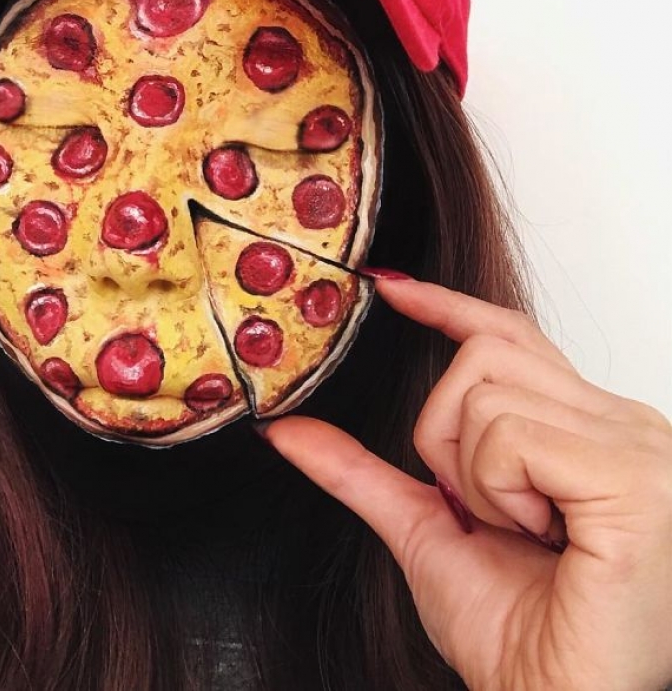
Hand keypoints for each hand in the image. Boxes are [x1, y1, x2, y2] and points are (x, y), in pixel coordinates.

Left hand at [260, 278, 671, 690]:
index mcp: (588, 427)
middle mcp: (624, 423)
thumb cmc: (516, 636)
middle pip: (484, 355)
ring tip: (523, 533)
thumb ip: (361, 472)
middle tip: (485, 511)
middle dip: (446, 436)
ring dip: (472, 476)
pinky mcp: (634, 478)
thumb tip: (288, 430)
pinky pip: (512, 436)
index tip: (389, 288)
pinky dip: (499, 491)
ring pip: (487, 392)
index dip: (446, 305)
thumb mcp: (423, 531)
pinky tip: (544, 537)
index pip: (510, 335)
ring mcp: (638, 445)